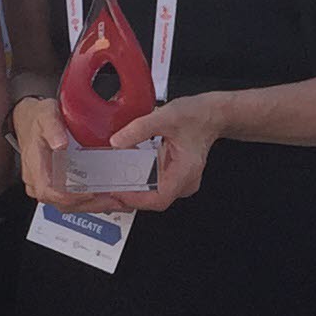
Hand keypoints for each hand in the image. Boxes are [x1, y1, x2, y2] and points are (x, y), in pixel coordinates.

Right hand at [12, 95, 108, 212]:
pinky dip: (89, 201)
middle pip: (62, 203)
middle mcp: (38, 180)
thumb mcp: (46, 115)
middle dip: (89, 205)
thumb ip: (53, 128)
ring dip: (92, 205)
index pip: (49, 191)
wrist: (28, 118)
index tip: (91, 193)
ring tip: (115, 199)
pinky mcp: (53, 185)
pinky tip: (105, 196)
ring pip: (68, 205)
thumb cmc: (37, 118)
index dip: (71, 197)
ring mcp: (45, 185)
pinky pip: (70, 200)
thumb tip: (60, 144)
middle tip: (113, 199)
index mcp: (35, 165)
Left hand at [109, 93, 225, 211]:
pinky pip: (153, 187)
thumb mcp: (166, 116)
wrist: (211, 114)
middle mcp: (184, 182)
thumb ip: (140, 128)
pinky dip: (137, 184)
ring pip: (152, 196)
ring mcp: (179, 182)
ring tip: (109, 184)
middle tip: (105, 189)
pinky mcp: (173, 177)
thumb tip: (117, 142)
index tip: (117, 192)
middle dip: (127, 197)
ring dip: (130, 192)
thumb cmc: (197, 116)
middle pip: (152, 201)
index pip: (159, 198)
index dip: (136, 199)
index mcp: (185, 172)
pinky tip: (122, 177)